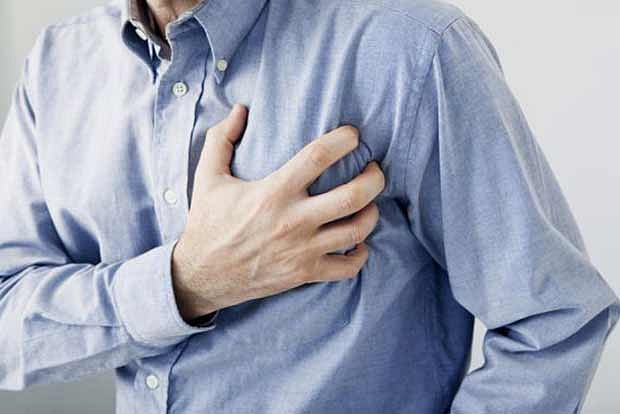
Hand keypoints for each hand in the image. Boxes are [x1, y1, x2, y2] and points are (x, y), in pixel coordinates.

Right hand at [171, 103, 384, 319]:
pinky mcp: (304, 273)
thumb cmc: (208, 223)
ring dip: (372, 213)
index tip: (353, 135)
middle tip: (374, 169)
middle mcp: (292, 221)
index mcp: (272, 192)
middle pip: (352, 196)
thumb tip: (240, 109)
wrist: (202, 275)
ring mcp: (301, 250)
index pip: (318, 157)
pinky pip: (347, 268)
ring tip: (370, 202)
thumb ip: (222, 139)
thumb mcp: (207, 177)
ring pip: (356, 231)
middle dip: (374, 178)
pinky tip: (359, 242)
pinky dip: (361, 254)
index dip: (343, 140)